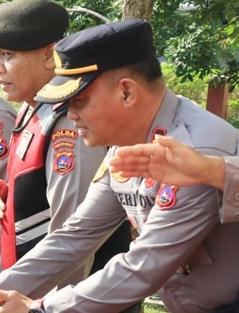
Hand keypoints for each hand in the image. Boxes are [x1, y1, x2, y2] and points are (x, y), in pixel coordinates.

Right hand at [109, 135, 224, 189]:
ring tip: (112, 169)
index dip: (129, 151)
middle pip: (135, 158)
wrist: (201, 172)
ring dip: (123, 167)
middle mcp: (154, 157)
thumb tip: (157, 137)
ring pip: (135, 166)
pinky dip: (131, 174)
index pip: (140, 150)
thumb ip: (169, 143)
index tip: (118, 152)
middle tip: (110, 163)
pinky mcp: (156, 175)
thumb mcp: (182, 149)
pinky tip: (122, 174)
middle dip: (122, 160)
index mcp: (159, 149)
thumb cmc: (193, 159)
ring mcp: (154, 166)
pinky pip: (140, 174)